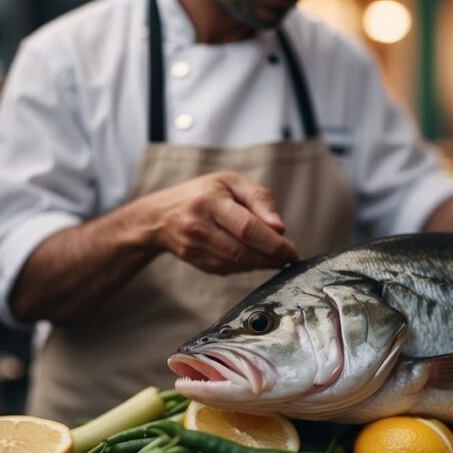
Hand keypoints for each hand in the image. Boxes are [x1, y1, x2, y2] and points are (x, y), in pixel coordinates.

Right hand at [137, 171, 298, 273]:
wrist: (160, 217)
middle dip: (272, 258)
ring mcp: (196, 249)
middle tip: (290, 257)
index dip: (273, 244)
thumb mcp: (230, 182)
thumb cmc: (203, 194)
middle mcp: (199, 227)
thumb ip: (259, 199)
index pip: (246, 228)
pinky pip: (230, 269)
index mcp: (209, 202)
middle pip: (243, 251)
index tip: (292, 250)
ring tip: (277, 257)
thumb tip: (280, 228)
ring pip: (237, 265)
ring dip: (262, 264)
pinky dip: (248, 266)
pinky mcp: (198, 263)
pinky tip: (256, 258)